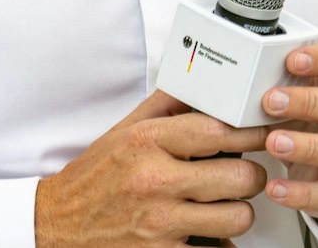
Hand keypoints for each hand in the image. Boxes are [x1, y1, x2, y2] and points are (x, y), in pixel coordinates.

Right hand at [36, 90, 269, 247]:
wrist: (56, 226)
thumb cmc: (92, 181)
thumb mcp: (122, 132)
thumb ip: (163, 107)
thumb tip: (200, 86)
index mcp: (146, 142)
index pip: (218, 130)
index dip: (250, 131)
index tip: (262, 133)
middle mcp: (154, 180)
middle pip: (239, 176)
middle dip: (250, 177)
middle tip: (244, 177)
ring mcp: (160, 222)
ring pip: (237, 217)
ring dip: (238, 213)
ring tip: (226, 206)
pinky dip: (221, 247)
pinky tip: (211, 235)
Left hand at [261, 42, 317, 234]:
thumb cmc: (317, 122)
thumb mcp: (305, 96)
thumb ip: (284, 85)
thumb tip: (239, 83)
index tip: (292, 60)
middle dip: (310, 102)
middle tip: (271, 102)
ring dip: (307, 147)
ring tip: (273, 143)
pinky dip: (301, 192)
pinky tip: (275, 187)